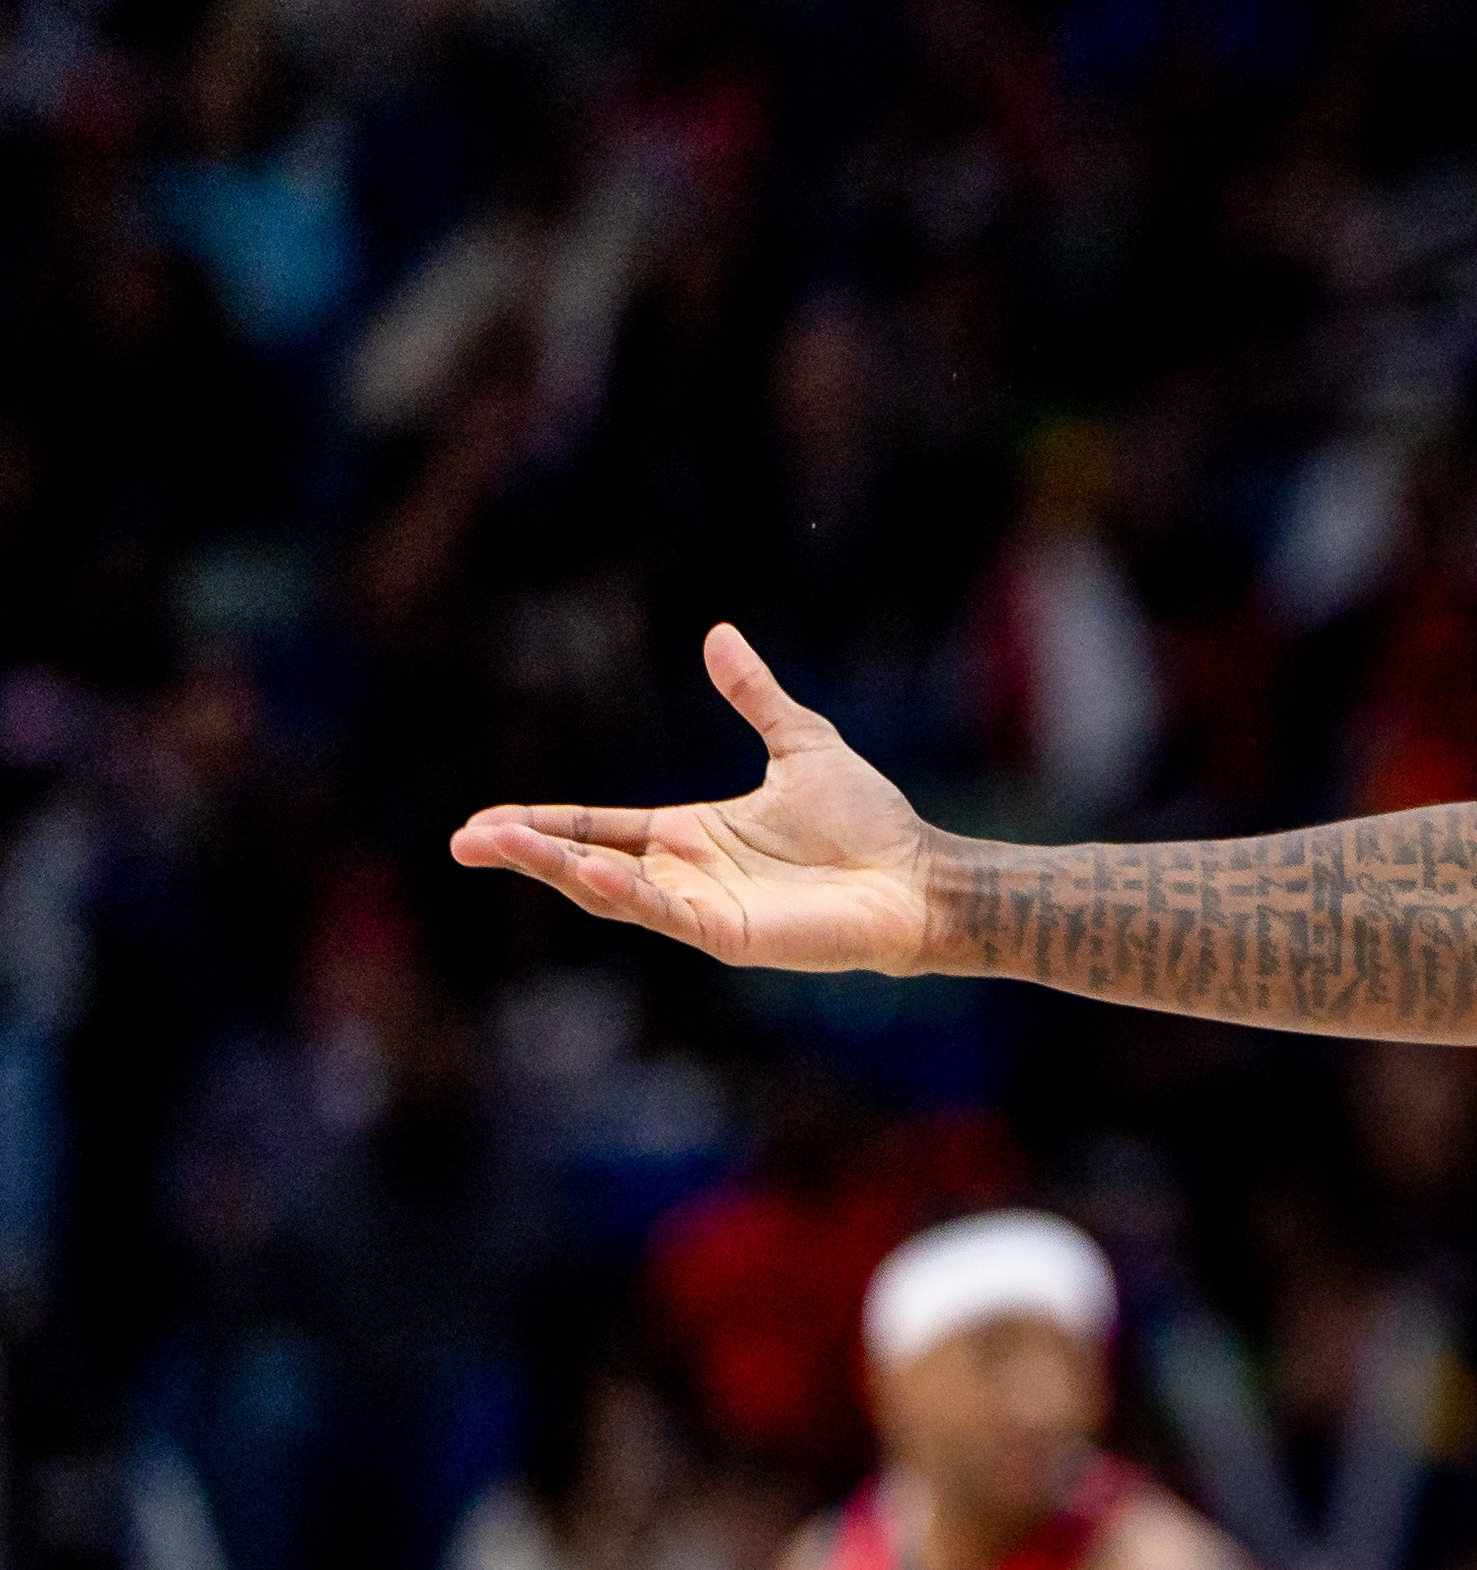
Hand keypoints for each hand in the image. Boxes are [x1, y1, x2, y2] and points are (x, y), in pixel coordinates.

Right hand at [450, 626, 938, 971]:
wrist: (919, 876)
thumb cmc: (868, 821)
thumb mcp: (801, 743)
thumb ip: (754, 696)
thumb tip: (719, 634)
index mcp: (692, 833)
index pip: (600, 827)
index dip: (544, 823)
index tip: (484, 822)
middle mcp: (689, 873)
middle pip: (588, 861)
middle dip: (528, 851)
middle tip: (464, 842)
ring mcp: (706, 907)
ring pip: (613, 891)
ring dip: (556, 868)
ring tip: (498, 846)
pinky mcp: (732, 935)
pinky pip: (665, 914)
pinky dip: (623, 894)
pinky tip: (585, 871)